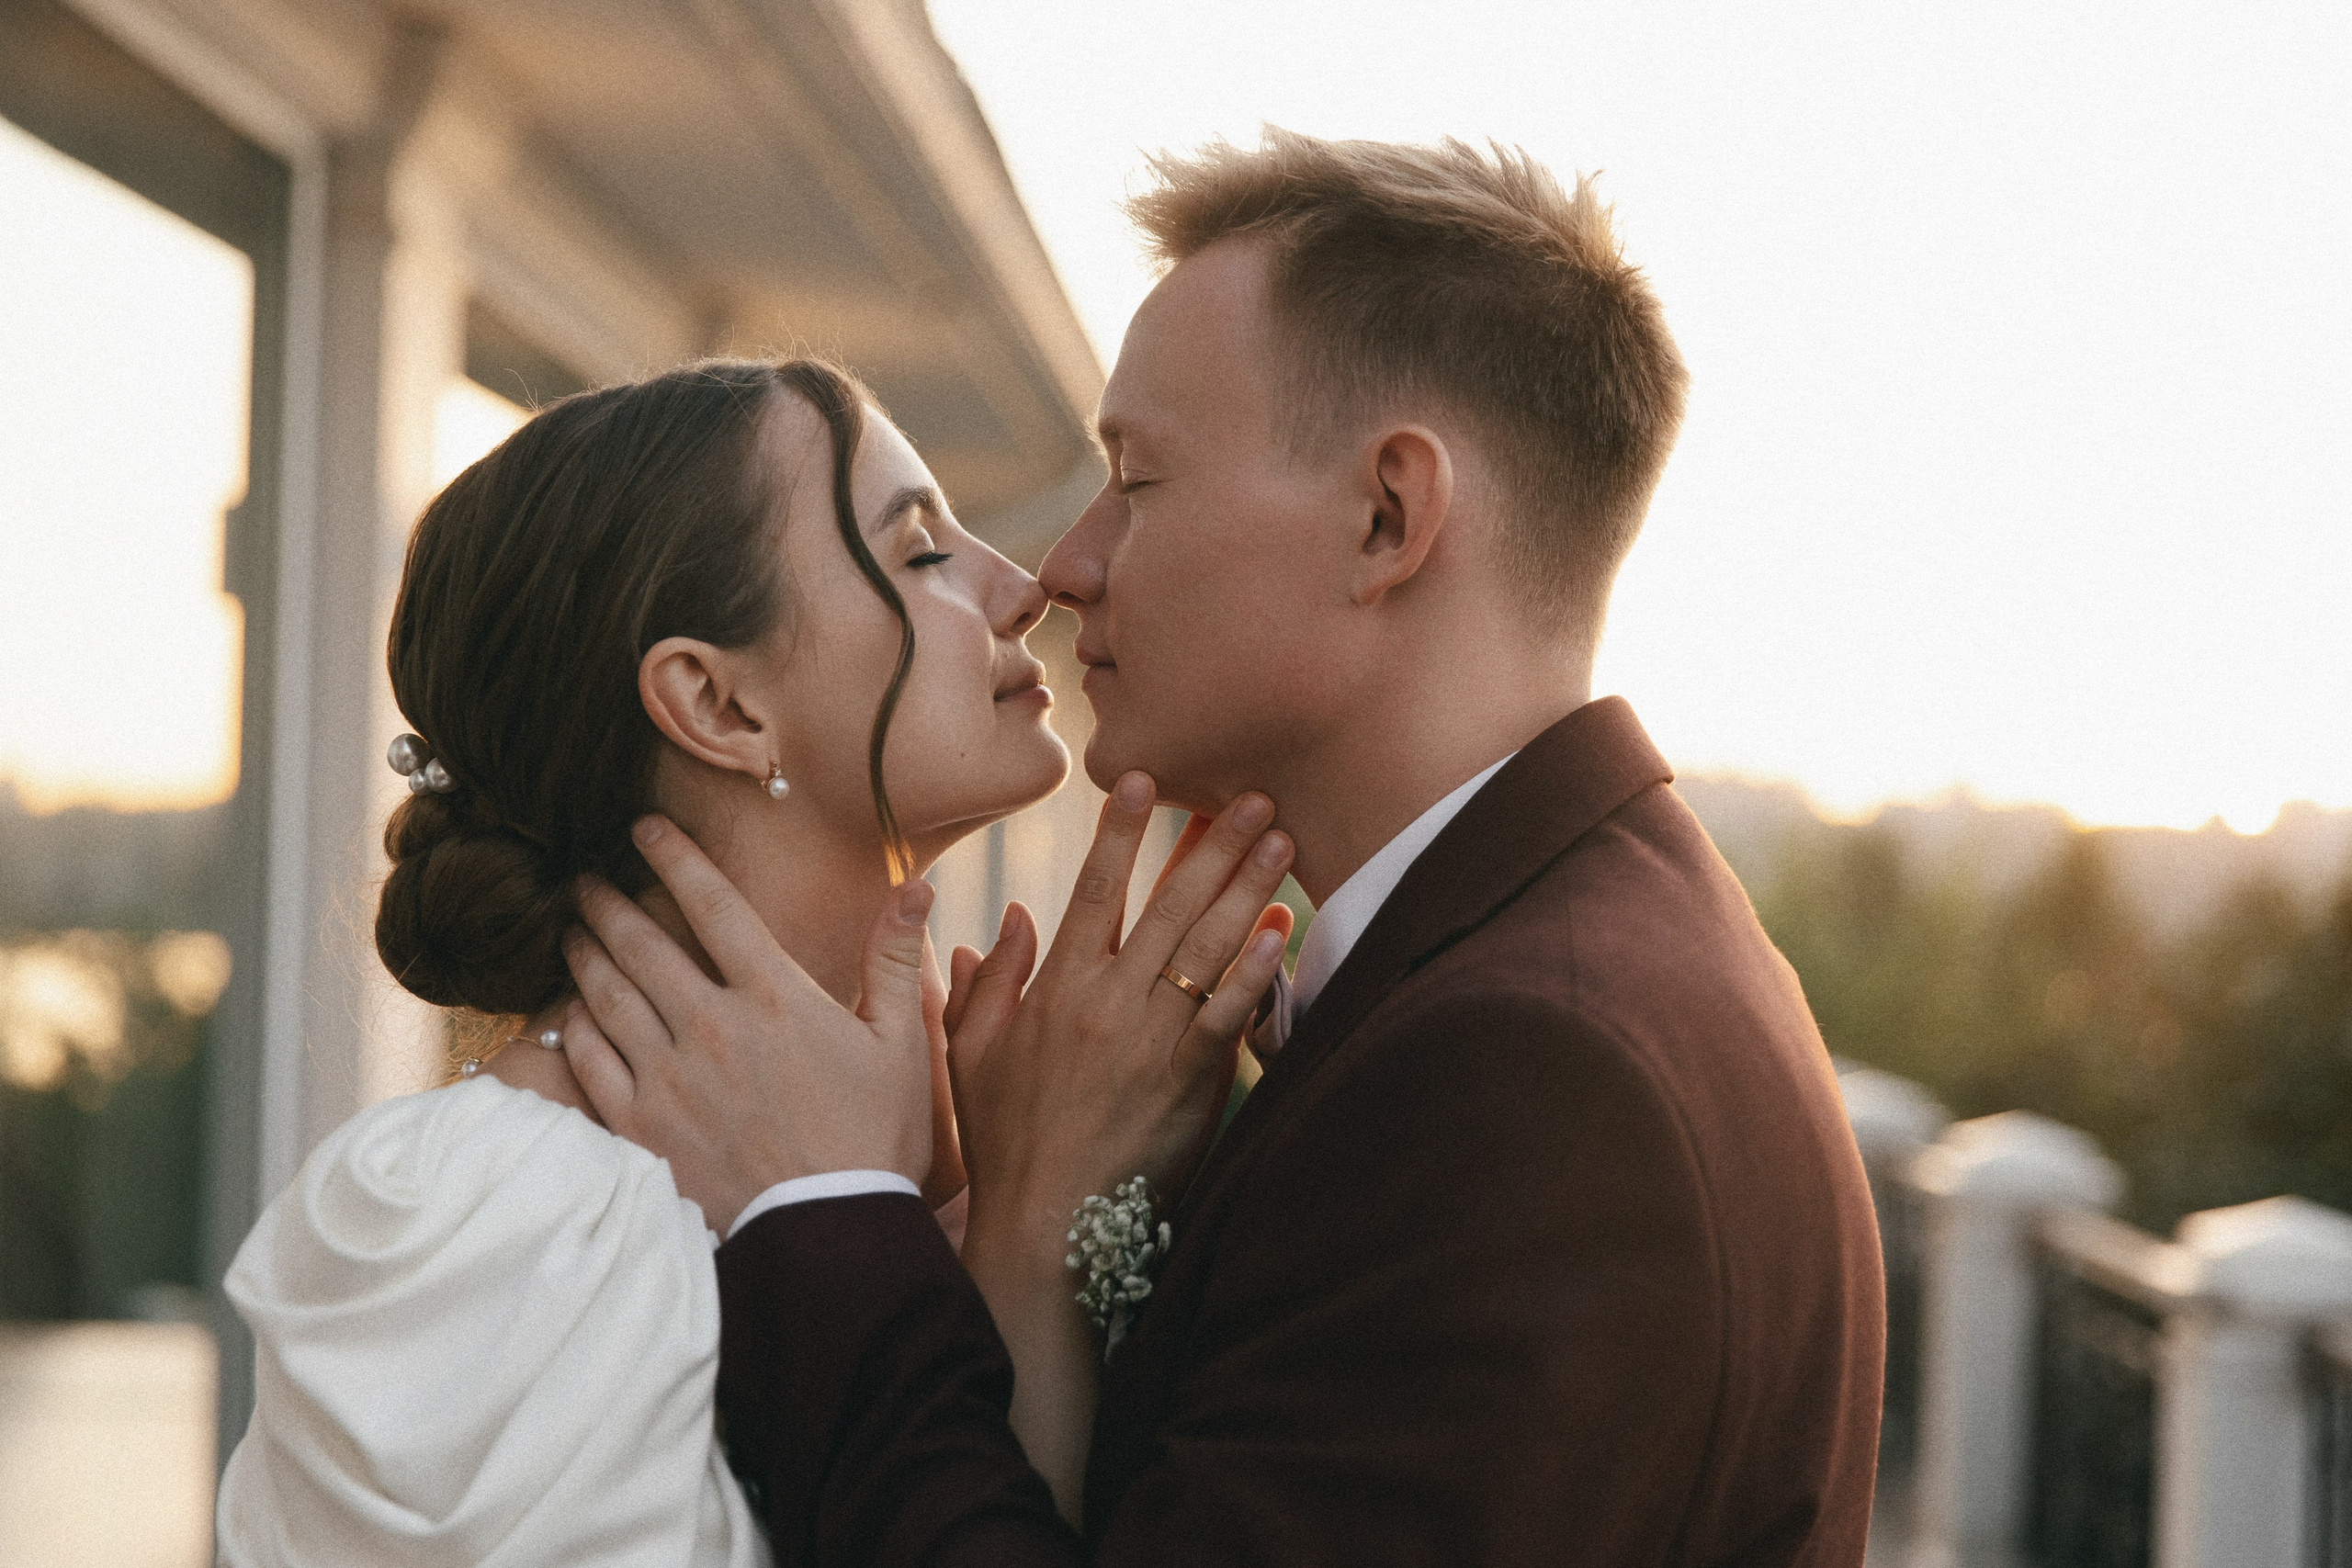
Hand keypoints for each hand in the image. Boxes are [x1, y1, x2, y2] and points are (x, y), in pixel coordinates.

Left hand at [558, 815, 937, 1234]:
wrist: (828, 1234)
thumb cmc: (873, 1139)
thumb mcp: (903, 1045)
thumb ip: (894, 961)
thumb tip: (911, 888)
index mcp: (774, 996)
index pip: (712, 903)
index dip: (673, 857)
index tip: (642, 828)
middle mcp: (711, 1026)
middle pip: (640, 942)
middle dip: (606, 901)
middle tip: (584, 881)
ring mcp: (668, 1077)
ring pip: (604, 996)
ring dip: (583, 955)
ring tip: (571, 933)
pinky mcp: (641, 1127)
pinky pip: (590, 1062)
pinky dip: (576, 1029)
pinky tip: (571, 1013)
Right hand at [950, 773, 1294, 1258]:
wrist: (1045, 1228)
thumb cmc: (1006, 1144)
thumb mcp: (971, 1055)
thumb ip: (988, 981)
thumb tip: (1011, 917)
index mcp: (1056, 989)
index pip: (1094, 891)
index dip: (1122, 832)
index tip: (1145, 780)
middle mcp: (1107, 1002)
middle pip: (1166, 905)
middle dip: (1210, 842)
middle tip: (1250, 793)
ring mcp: (1151, 1040)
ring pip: (1204, 946)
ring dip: (1246, 886)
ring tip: (1279, 838)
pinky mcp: (1189, 1080)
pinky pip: (1229, 1012)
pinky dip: (1257, 967)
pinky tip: (1282, 926)